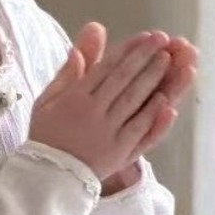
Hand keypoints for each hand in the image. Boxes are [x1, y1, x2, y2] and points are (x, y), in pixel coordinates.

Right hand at [30, 24, 181, 186]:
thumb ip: (68, 71)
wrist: (47, 178)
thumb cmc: (47, 136)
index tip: (145, 37)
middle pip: (123, 80)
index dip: (128, 50)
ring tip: (168, 60)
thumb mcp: (48, 100)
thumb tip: (82, 45)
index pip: (106, 68)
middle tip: (163, 40)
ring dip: (153, 79)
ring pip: (134, 101)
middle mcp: (93, 113)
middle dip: (145, 57)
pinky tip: (165, 100)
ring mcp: (108, 133)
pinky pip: (139, 130)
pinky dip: (153, 114)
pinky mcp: (119, 153)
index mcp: (75, 99)